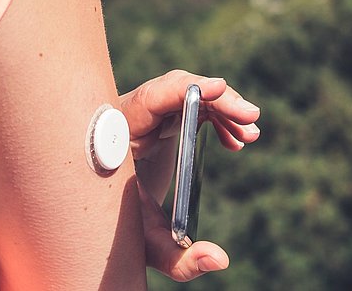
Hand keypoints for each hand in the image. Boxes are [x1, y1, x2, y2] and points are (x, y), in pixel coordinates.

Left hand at [116, 70, 261, 281]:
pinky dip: (215, 116)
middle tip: (251, 118)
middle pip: (173, 89)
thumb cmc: (117, 229)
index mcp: (116, 140)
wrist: (100, 216)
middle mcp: (127, 118)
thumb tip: (221, 260)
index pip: (146, 100)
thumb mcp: (146, 246)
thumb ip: (180, 261)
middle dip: (214, 99)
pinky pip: (189, 103)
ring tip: (250, 136)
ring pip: (186, 93)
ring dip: (221, 108)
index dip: (180, 90)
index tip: (217, 89)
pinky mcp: (156, 117)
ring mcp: (143, 114)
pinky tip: (235, 142)